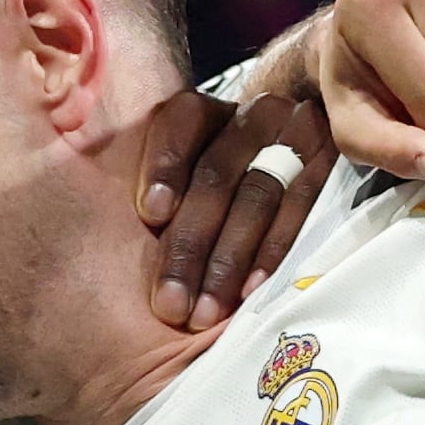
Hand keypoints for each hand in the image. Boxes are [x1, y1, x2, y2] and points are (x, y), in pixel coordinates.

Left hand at [137, 91, 335, 328]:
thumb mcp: (180, 180)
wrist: (303, 174)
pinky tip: (250, 292)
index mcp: (209, 112)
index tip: (151, 214)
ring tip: (205, 313)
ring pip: (257, 194)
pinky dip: (273, 251)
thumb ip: (151, 195)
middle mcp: (255, 116)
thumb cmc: (215, 201)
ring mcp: (299, 137)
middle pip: (217, 170)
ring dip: (228, 259)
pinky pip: (301, 208)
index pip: (183, 118)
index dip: (166, 164)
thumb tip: (92, 211)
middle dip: (190, 241)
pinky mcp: (332, 164)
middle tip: (170, 302)